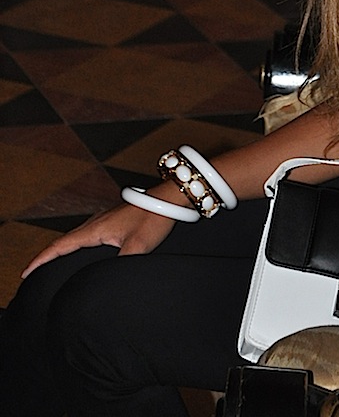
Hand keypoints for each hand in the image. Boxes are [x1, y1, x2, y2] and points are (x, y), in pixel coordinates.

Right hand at [21, 202, 174, 278]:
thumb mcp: (138, 246)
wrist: (169, 198)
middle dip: (45, 256)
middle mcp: (95, 222)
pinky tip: (80, 250)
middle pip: (63, 240)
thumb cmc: (154, 218)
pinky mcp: (112, 219)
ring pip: (75, 236)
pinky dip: (74, 243)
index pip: (60, 246)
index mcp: (95, 229)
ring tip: (49, 262)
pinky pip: (85, 233)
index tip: (25, 272)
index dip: (41, 259)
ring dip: (60, 249)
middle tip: (31, 271)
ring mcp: (103, 218)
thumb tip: (107, 284)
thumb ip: (121, 264)